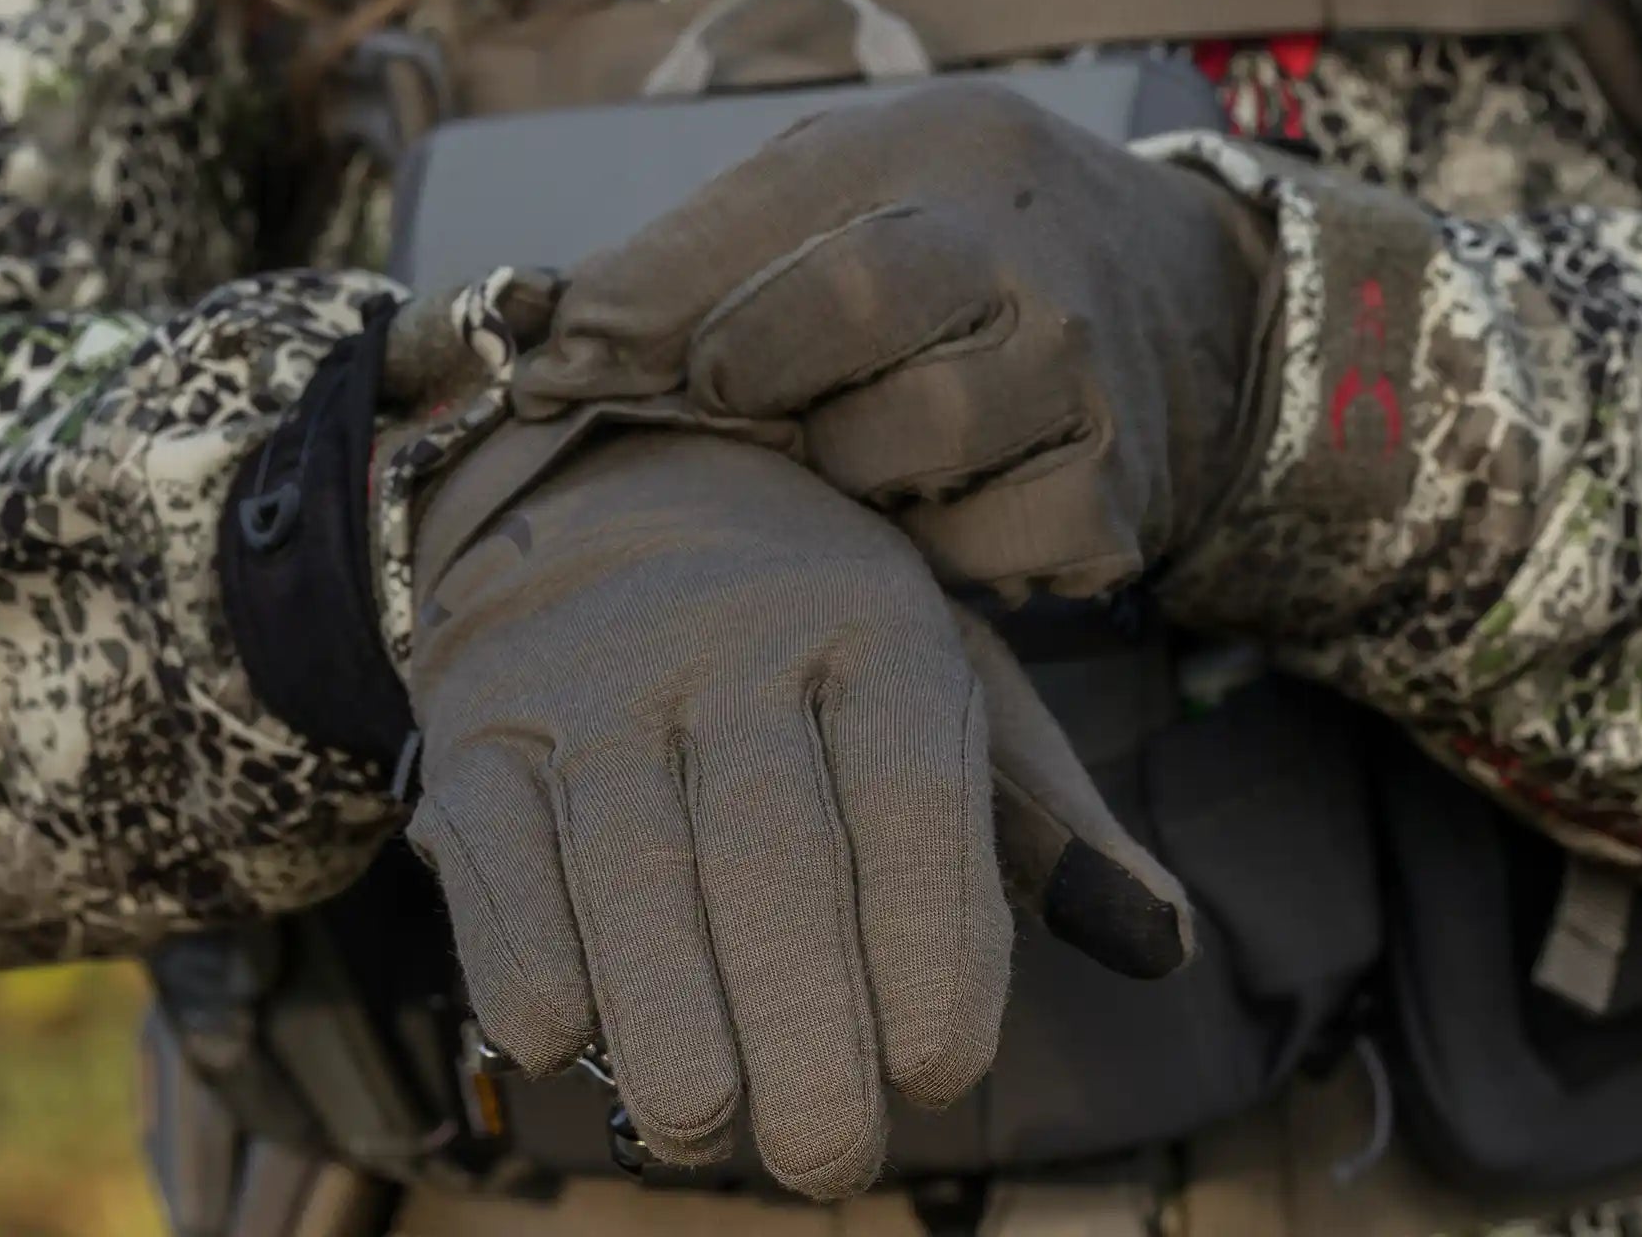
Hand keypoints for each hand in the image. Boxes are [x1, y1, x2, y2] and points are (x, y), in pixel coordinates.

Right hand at [404, 428, 1192, 1198]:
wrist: (622, 486)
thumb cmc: (813, 633)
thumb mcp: (945, 675)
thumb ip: (1045, 818)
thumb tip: (1160, 943)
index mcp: (871, 622)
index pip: (913, 788)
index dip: (931, 945)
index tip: (942, 1072)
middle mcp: (731, 635)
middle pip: (769, 844)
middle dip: (803, 1023)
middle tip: (830, 1155)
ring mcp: (593, 675)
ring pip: (623, 865)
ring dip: (666, 1023)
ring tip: (707, 1127)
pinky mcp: (480, 725)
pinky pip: (494, 856)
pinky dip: (529, 960)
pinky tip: (569, 1037)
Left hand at [513, 84, 1276, 599]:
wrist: (1186, 296)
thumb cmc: (967, 234)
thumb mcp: (851, 182)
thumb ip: (706, 243)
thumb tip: (544, 343)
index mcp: (942, 155)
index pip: (762, 219)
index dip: (652, 301)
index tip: (579, 355)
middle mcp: (1024, 257)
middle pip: (841, 320)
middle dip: (751, 374)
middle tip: (740, 392)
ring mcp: (1078, 382)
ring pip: (892, 453)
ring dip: (842, 467)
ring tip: (859, 435)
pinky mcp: (1110, 499)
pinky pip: (968, 555)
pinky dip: (929, 542)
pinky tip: (941, 494)